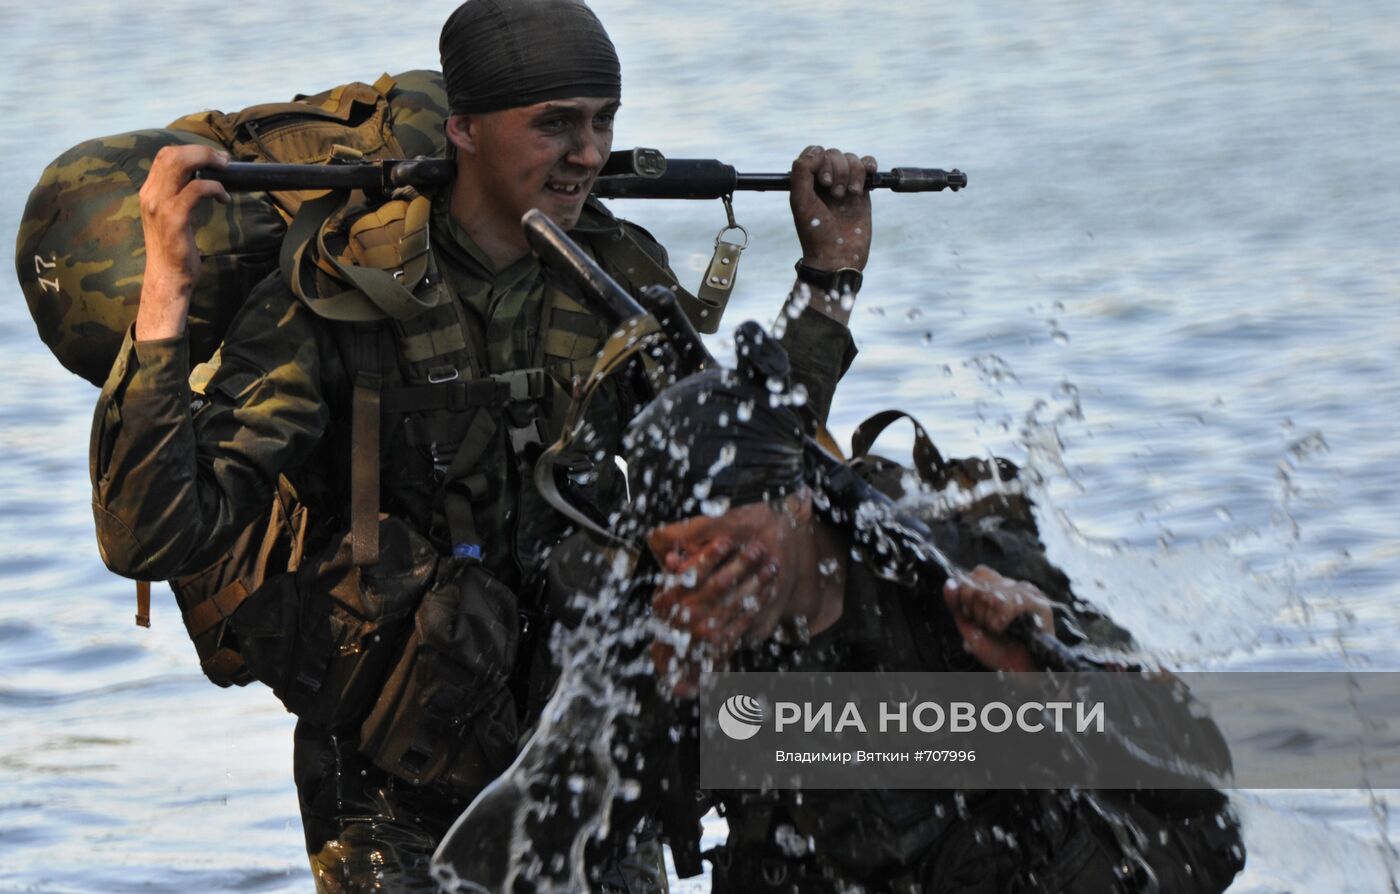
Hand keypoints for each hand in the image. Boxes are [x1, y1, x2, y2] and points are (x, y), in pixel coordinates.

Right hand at [135, 144, 229, 339]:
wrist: (167, 278)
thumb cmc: (174, 249)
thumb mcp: (171, 217)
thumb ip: (179, 196)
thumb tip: (202, 178)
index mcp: (149, 192)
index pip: (165, 155)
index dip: (190, 150)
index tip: (213, 158)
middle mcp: (150, 195)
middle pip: (171, 154)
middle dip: (202, 151)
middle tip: (224, 160)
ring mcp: (160, 205)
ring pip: (180, 164)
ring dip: (207, 161)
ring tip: (226, 170)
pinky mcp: (174, 218)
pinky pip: (196, 189)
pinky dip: (215, 188)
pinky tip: (224, 199)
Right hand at [650, 538, 778, 696]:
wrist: (675, 663)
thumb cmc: (672, 620)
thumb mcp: (664, 599)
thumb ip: (671, 577)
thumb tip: (672, 556)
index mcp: (670, 600)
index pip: (692, 573)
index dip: (710, 556)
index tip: (726, 540)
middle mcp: (687, 615)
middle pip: (719, 585)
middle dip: (741, 564)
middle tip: (758, 548)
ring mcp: (706, 630)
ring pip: (736, 601)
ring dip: (757, 581)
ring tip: (772, 565)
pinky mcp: (723, 642)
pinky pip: (745, 619)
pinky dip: (759, 602)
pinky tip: (770, 588)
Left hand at [790, 145, 875, 271]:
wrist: (837, 257)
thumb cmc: (815, 232)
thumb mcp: (800, 201)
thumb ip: (802, 172)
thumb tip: (817, 150)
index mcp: (807, 181)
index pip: (815, 152)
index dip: (822, 161)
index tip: (823, 183)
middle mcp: (825, 180)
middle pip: (835, 154)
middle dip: (838, 171)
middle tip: (836, 195)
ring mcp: (844, 185)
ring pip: (852, 159)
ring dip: (853, 174)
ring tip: (849, 195)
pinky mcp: (862, 192)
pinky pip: (868, 166)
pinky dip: (869, 166)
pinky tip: (866, 180)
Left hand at [942, 565, 1056, 671]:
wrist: (1018, 672)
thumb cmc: (995, 648)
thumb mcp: (968, 624)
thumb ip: (956, 602)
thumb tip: (949, 583)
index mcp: (998, 585)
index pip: (976, 574)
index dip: (967, 595)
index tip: (972, 616)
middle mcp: (1014, 585)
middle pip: (980, 585)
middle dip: (976, 612)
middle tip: (987, 627)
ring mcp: (1028, 592)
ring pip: (991, 595)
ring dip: (988, 619)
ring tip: (997, 631)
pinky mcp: (1040, 605)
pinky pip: (1011, 603)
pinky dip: (1001, 618)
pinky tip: (1001, 629)